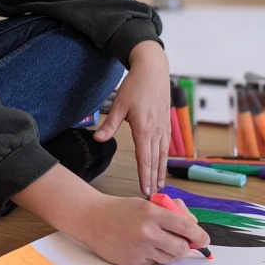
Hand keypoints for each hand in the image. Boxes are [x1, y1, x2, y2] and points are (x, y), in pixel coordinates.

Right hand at [83, 194, 209, 264]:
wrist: (93, 219)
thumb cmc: (122, 209)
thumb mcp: (147, 203)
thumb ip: (171, 212)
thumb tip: (194, 226)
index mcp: (152, 212)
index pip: (186, 226)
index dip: (199, 235)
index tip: (205, 239)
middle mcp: (148, 231)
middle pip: (182, 247)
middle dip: (185, 246)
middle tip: (183, 242)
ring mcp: (140, 248)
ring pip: (170, 257)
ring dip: (169, 251)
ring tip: (157, 241)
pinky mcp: (134, 262)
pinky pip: (155, 263)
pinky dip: (155, 257)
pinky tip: (143, 246)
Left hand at [94, 40, 170, 195]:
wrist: (153, 69)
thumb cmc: (136, 85)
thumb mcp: (119, 105)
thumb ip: (109, 124)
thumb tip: (97, 138)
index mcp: (144, 129)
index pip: (145, 160)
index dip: (145, 176)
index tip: (146, 190)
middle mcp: (156, 131)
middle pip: (156, 160)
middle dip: (154, 178)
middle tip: (154, 195)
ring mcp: (163, 126)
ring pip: (163, 154)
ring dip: (162, 170)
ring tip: (161, 184)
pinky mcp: (166, 121)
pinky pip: (166, 144)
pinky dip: (165, 157)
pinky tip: (164, 162)